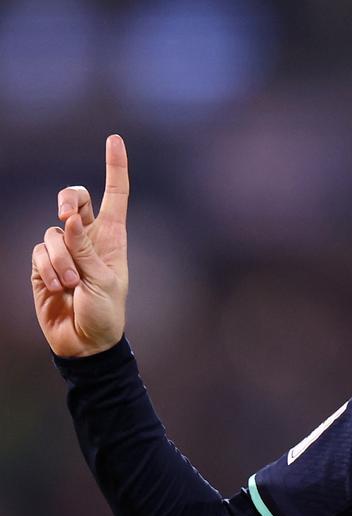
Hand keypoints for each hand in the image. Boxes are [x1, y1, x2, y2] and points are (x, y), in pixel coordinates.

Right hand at [31, 135, 130, 356]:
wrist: (85, 343)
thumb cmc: (106, 313)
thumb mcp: (103, 281)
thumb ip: (85, 249)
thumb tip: (69, 217)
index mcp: (113, 238)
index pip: (115, 195)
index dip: (115, 167)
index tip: (114, 139)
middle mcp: (88, 238)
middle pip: (75, 198)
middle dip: (69, 198)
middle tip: (68, 213)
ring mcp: (64, 250)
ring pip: (53, 232)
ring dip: (61, 260)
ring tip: (72, 285)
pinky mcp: (42, 264)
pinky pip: (39, 253)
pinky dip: (48, 271)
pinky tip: (58, 290)